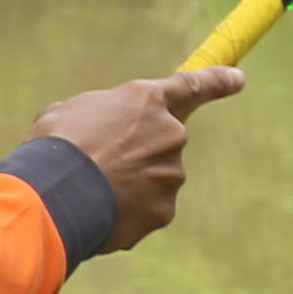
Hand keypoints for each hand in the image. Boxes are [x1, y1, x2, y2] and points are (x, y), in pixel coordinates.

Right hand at [27, 67, 246, 255]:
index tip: (238, 79)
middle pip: (161, 144)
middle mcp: (170, 134)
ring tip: (90, 190)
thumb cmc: (54, 146)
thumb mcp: (71, 112)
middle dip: (137, 155)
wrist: (55, 193)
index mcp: (147, 100)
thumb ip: (102, 114)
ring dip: (128, 185)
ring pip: (153, 180)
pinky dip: (126, 214)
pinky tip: (98, 212)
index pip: (193, 85)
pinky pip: (146, 211)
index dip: (218, 81)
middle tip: (98, 164)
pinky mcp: (164, 211)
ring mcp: (171, 175)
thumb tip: (100, 129)